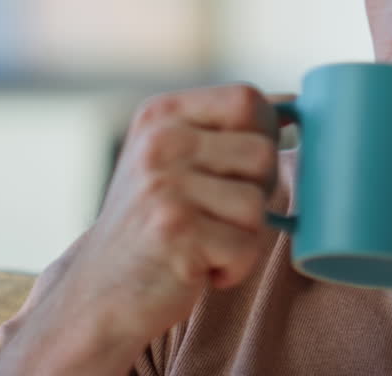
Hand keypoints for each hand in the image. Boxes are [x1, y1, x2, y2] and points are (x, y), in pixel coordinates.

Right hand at [0, 84, 282, 373]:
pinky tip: (198, 267)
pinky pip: (248, 246)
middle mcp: (160, 143)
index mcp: (162, 115)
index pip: (247, 99)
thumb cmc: (153, 223)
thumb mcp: (174, 159)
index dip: (264, 133)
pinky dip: (234, 267)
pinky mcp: (176, 233)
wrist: (99, 293)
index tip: (240, 167)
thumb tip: (292, 104)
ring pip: (258, 203)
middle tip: (215, 214)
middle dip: (256, 192)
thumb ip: (226, 128)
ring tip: (204, 241)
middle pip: (264, 153)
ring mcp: (165, 186)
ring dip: (243, 235)